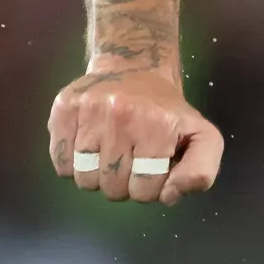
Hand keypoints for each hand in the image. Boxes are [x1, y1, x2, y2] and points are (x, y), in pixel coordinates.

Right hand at [46, 67, 224, 204]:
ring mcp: (89, 111)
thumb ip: (199, 172)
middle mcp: (122, 116)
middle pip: (112, 187)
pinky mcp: (64, 108)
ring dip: (96, 177)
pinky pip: (61, 162)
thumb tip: (169, 196)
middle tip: (129, 162)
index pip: (145, 189)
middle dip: (123, 184)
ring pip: (84, 179)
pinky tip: (88, 149)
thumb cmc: (168, 111)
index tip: (151, 170)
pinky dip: (72, 165)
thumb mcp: (202, 138)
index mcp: (159, 126)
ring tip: (109, 155)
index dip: (149, 188)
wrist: (134, 67)